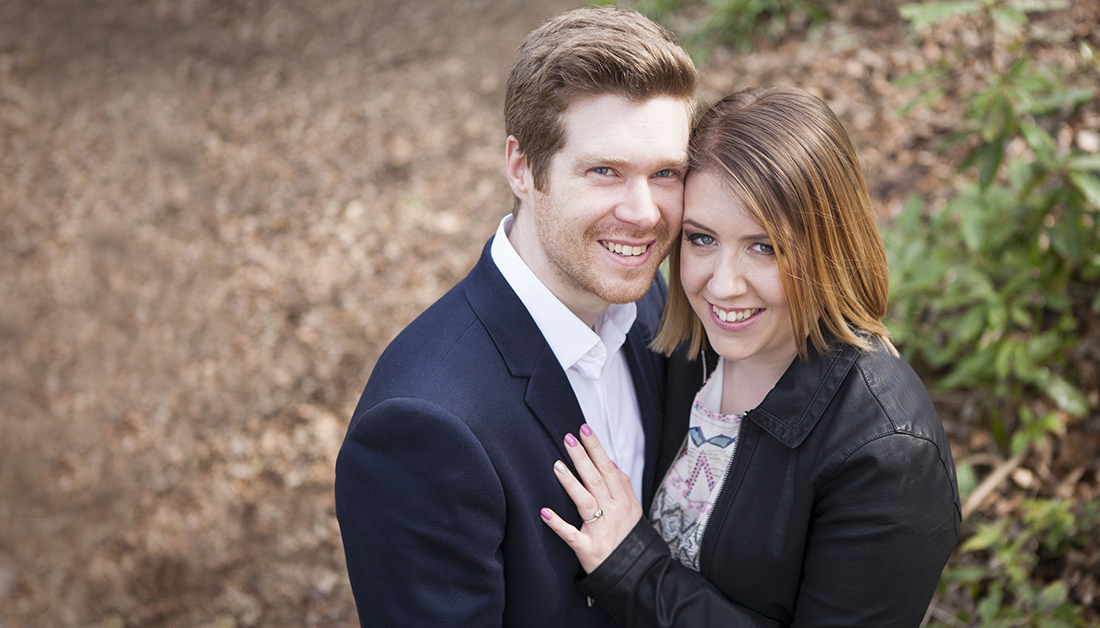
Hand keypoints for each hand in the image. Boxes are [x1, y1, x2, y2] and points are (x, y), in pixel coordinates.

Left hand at [540, 424, 642, 572]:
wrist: (636, 574)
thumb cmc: (630, 539)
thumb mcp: (634, 510)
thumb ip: (623, 487)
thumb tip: (612, 462)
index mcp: (623, 501)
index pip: (608, 468)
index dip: (596, 448)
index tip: (585, 429)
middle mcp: (613, 512)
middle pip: (596, 479)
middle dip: (583, 457)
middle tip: (568, 438)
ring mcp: (600, 531)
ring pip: (585, 502)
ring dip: (571, 483)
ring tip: (557, 465)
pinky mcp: (588, 550)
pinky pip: (571, 535)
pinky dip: (558, 524)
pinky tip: (544, 512)